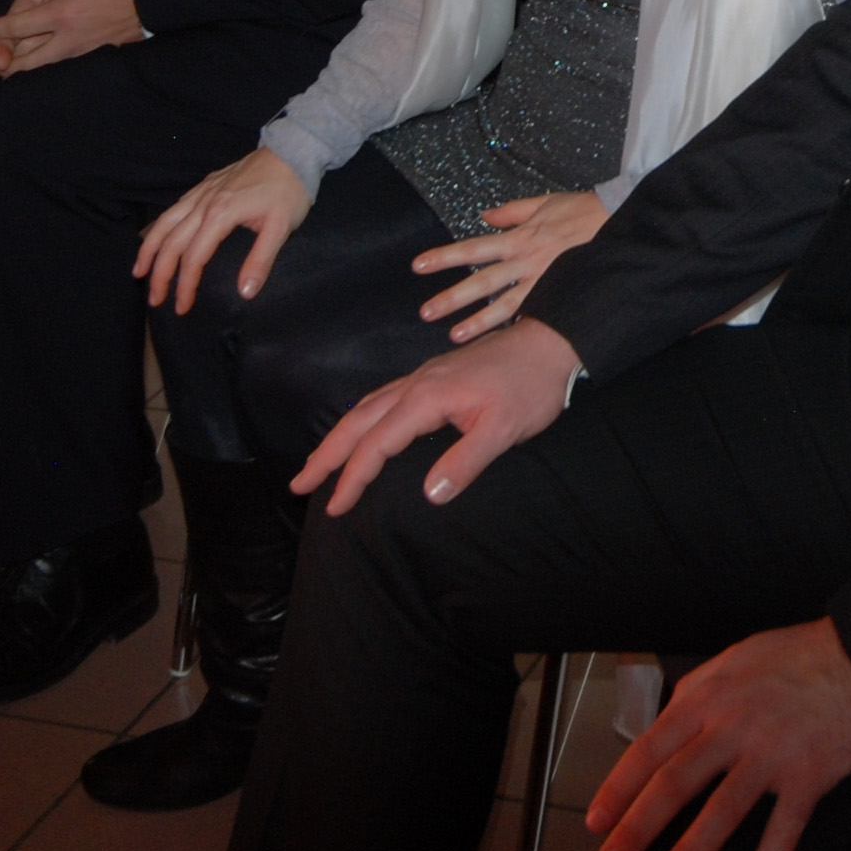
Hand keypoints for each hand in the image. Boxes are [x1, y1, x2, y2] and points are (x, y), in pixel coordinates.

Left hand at [0, 0, 143, 75]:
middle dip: (8, 64)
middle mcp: (68, 37)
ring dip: (26, 70)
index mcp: (62, 14)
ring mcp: (83, 49)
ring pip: (46, 66)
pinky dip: (47, 68)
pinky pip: (64, 65)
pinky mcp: (96, 53)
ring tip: (10, 74)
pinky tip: (43, 67)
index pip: (17, 26)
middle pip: (29, 59)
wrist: (158, 0)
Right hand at [134, 147, 314, 311]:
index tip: (182, 307)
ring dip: (149, 248)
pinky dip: (161, 226)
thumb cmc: (289, 190)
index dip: (185, 285)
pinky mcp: (206, 185)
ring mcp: (202, 192)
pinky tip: (158, 236)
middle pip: (172, 243)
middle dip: (160, 274)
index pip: (194, 258)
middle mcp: (204, 203)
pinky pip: (174, 208)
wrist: (292, 150)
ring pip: (166, 222)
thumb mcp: (281, 227)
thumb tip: (245, 293)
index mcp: (220, 215)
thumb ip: (260, 260)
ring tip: (139, 270)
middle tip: (154, 299)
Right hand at [293, 315, 582, 513]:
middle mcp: (415, 384)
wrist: (549, 344)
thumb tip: (429, 495)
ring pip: (366, 408)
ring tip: (319, 463)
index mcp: (426, 398)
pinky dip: (362, 421)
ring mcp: (422, 378)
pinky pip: (383, 400)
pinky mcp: (433, 377)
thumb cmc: (530, 387)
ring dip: (339, 437)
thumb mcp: (504, 429)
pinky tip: (363, 430)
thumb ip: (466, 461)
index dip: (353, 478)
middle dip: (326, 455)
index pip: (377, 443)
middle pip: (357, 421)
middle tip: (300, 483)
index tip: (335, 507)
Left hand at [411, 190, 608, 341]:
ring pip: (504, 306)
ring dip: (478, 322)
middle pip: (481, 282)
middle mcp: (525, 262)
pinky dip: (513, 329)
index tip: (419, 265)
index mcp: (519, 237)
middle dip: (452, 298)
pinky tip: (497, 343)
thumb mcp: (545, 202)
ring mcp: (542, 283)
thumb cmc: (584, 211)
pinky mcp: (557, 296)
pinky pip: (532, 315)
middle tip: (426, 312)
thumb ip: (512, 211)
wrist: (619, 225)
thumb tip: (484, 215)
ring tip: (454, 336)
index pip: (473, 248)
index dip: (445, 257)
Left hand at [584, 618, 850, 850]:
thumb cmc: (797, 655)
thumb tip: (665, 720)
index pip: (649, 749)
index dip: (618, 789)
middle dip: (635, 830)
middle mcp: (732, 727)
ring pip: (721, 813)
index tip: (596, 822)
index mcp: (708, 698)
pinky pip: (783, 830)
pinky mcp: (811, 775)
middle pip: (673, 785)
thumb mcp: (733, 658)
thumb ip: (696, 692)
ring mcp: (772, 753)